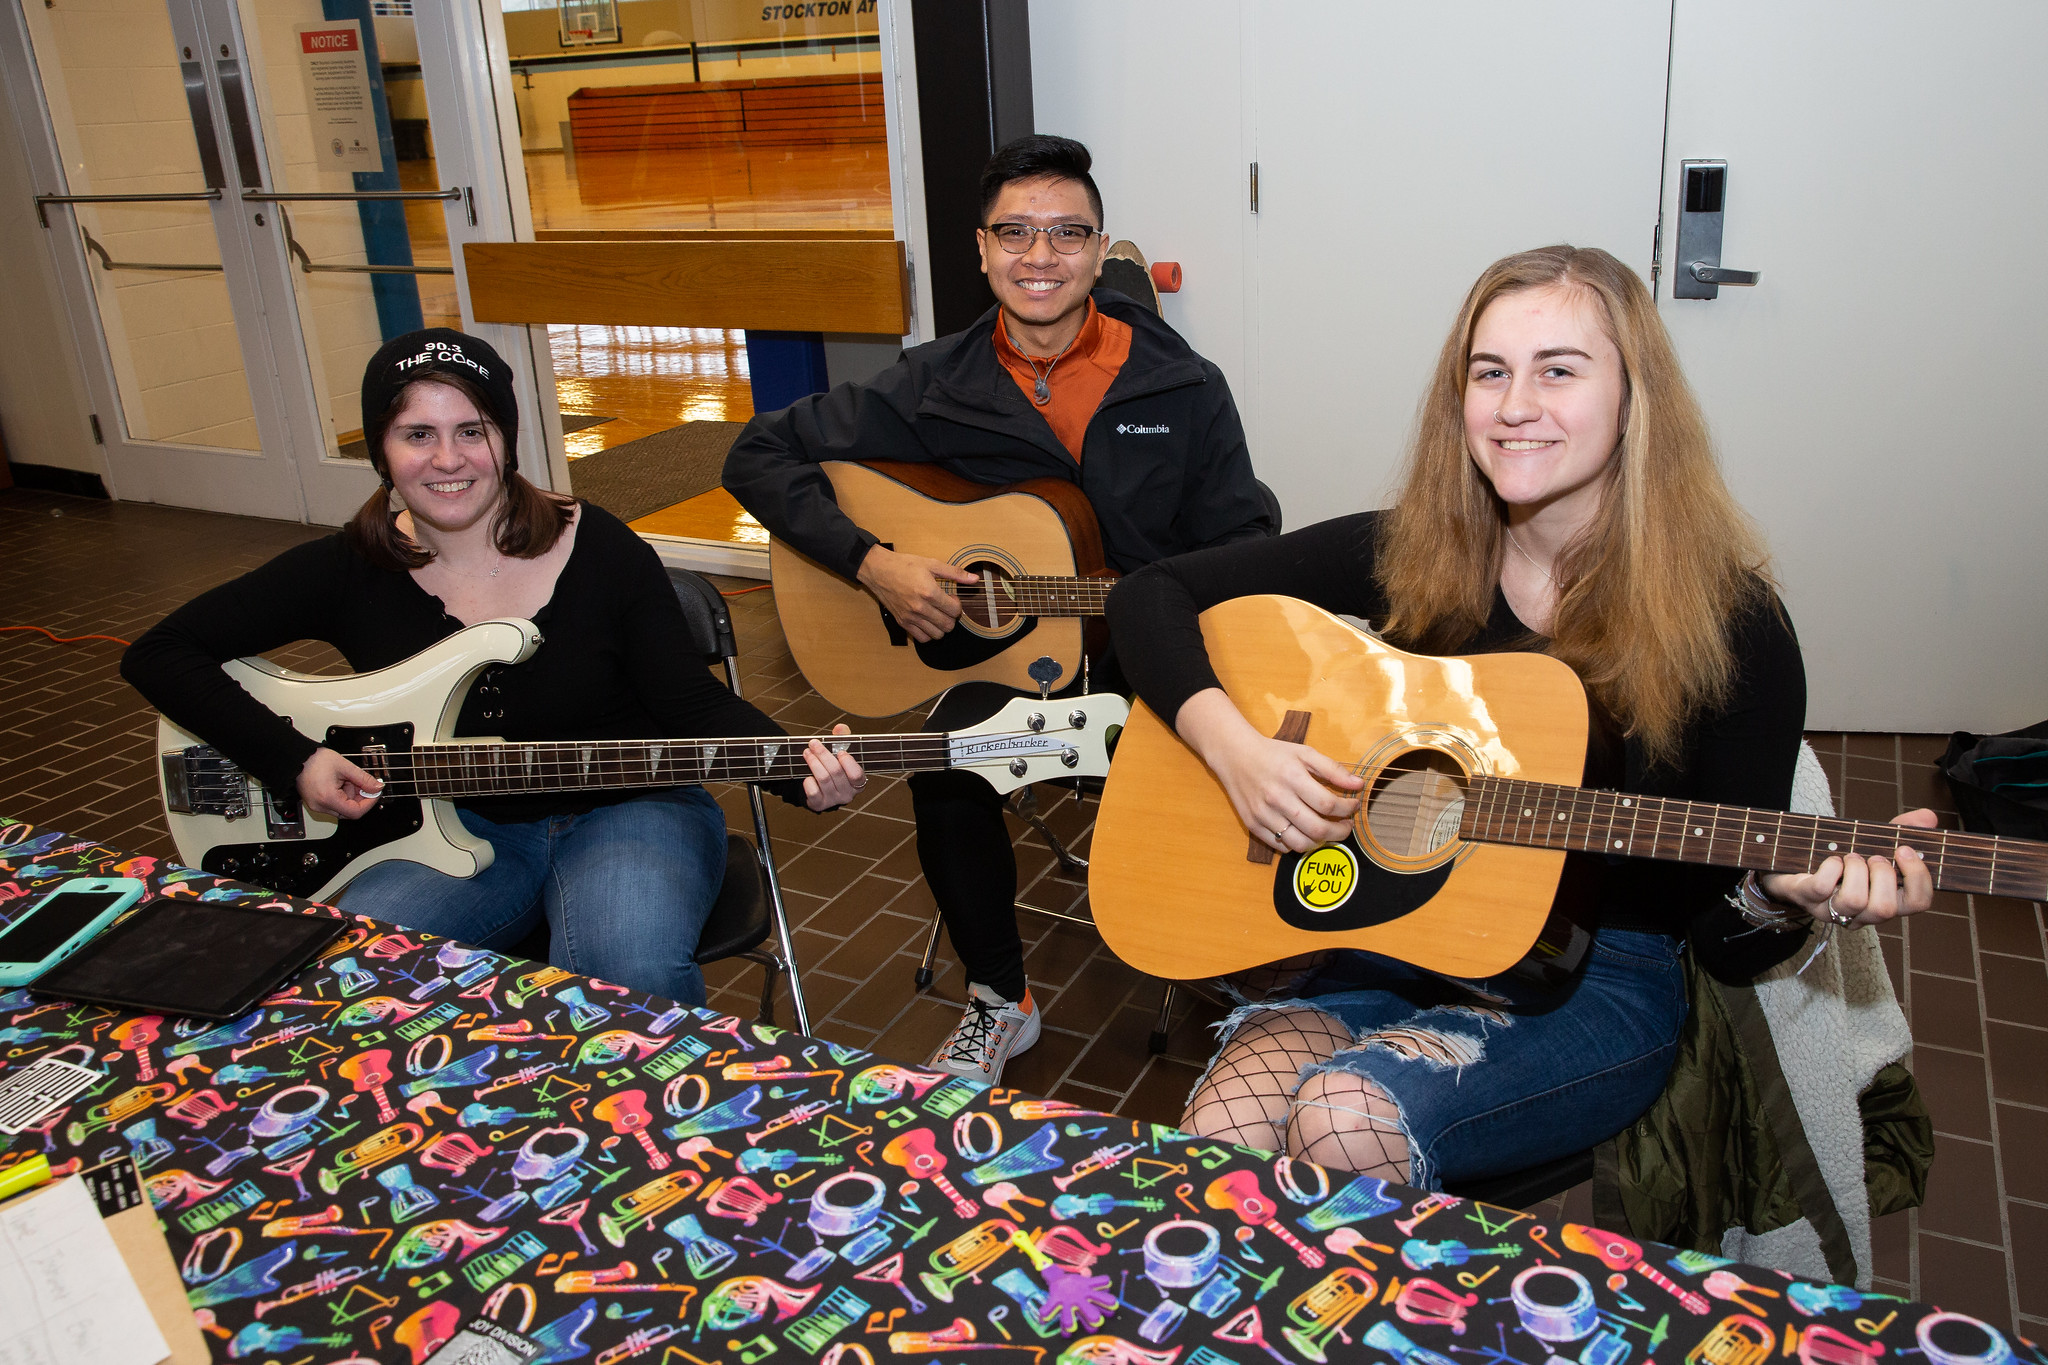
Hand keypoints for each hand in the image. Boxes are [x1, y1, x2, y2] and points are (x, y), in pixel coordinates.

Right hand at [296, 746, 382, 819]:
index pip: (355, 812)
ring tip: (347, 779)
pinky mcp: (316, 803)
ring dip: (350, 796)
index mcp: (328, 798)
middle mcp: (321, 806)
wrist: (297, 757)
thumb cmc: (314, 760)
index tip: (374, 792)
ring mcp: (317, 806)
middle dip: (360, 798)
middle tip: (362, 784)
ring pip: (343, 809)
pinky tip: (341, 782)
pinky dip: (342, 795)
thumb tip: (377, 787)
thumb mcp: (344, 766)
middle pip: (349, 812)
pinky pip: (334, 804)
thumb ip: (364, 778)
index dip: (369, 803)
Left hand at [802, 723, 865, 811]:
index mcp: (858, 783)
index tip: (840, 751)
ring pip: (823, 779)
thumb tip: (840, 727)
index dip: (848, 763)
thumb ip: (843, 738)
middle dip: (823, 755)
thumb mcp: (841, 752)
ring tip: (807, 752)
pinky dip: (808, 781)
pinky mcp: (819, 805)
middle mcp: (848, 794)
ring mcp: (833, 800)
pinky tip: (807, 775)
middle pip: (836, 772)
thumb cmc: (834, 767)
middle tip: (813, 743)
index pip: (857, 775)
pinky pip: (812, 792)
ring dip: (813, 762)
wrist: (821, 789)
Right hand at [856, 544, 974, 641]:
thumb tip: (975, 579)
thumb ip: (955, 573)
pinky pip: (922, 638)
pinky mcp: (902, 622)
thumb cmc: (904, 565)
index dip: (957, 605)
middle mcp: (920, 608)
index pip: (954, 611)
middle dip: (951, 617)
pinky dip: (928, 633)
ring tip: (937, 614)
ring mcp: (910, 617)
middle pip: (948, 625)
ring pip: (937, 634)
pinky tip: (927, 621)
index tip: (951, 598)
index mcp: (929, 592)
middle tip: (945, 606)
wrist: (879, 570)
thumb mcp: (931, 564)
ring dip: (941, 626)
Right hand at [1174, 688, 1362, 852]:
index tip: (1354, 807)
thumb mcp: (1304, 753)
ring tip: (1326, 832)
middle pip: (1317, 828)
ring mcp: (1263, 815)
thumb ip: (1333, 769)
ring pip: (1300, 843)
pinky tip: (1303, 832)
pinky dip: (1297, 844)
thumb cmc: (1273, 754)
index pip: (1328, 804)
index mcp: (1292, 777)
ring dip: (1320, 842)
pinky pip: (1281, 846)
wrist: (1235, 756)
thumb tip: (1358, 785)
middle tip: (1346, 827)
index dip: (1347, 809)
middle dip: (1340, 832)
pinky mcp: (1253, 825)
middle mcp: (1277, 798)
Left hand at [1759, 808, 1937, 927]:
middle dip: (1882, 874)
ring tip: (1850, 857)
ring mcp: (1833, 910)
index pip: (1918, 903)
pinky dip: (1830, 867)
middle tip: (1872, 857)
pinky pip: (1823, 888)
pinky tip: (1831, 860)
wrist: (1794, 864)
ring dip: (1855, 870)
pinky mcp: (1807, 898)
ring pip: (1855, 901)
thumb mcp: (1875, 840)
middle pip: (1886, 908)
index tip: (1904, 850)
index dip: (1919, 878)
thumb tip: (1927, 817)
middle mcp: (1863, 913)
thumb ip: (1903, 828)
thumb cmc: (1842, 856)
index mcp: (1888, 900)